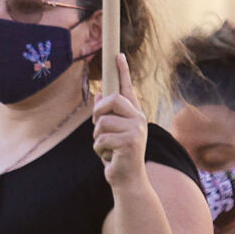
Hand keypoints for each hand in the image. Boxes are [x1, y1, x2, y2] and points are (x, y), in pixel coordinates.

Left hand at [92, 54, 148, 185]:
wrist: (128, 179)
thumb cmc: (117, 155)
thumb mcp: (111, 133)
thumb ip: (107, 116)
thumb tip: (99, 95)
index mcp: (133, 114)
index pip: (127, 88)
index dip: (122, 71)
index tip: (118, 54)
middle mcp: (138, 119)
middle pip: (110, 101)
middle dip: (97, 115)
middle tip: (98, 130)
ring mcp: (135, 130)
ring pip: (101, 124)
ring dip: (97, 140)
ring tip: (108, 149)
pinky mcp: (129, 142)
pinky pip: (100, 140)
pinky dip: (98, 151)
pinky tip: (109, 157)